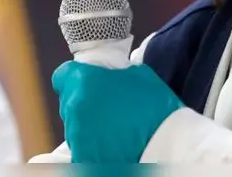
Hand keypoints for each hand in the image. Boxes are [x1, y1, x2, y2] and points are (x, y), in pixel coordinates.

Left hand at [52, 61, 182, 163]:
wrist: (167, 148)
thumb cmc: (155, 108)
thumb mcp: (140, 76)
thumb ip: (118, 74)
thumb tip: (114, 77)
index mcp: (83, 84)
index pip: (63, 77)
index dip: (76, 79)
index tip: (88, 84)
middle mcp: (73, 109)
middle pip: (70, 103)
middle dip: (85, 105)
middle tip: (108, 109)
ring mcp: (76, 136)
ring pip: (75, 127)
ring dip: (89, 127)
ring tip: (113, 130)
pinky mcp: (82, 158)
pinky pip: (81, 148)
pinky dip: (93, 147)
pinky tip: (112, 146)